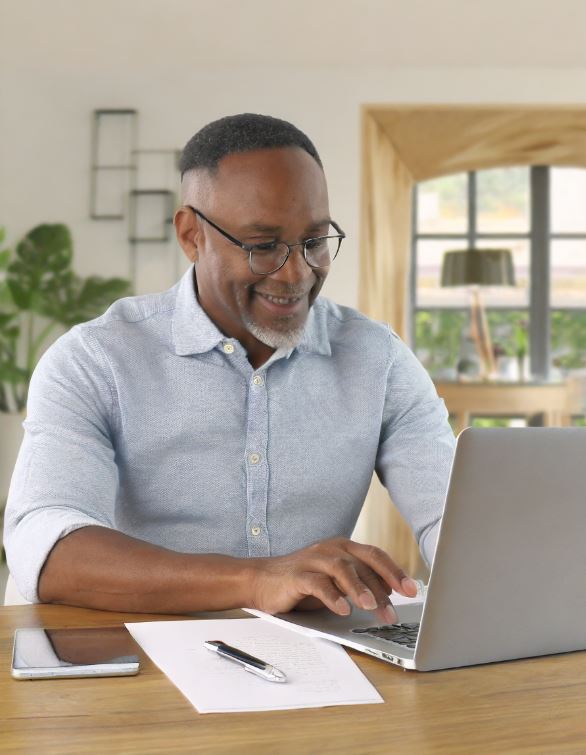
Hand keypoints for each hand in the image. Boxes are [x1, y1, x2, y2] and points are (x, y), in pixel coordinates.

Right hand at [249, 537, 418, 622]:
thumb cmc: (303, 583)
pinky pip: (317, 584)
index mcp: (343, 548)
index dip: (394, 572)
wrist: (261, 580)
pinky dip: (332, 597)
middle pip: (363, 562)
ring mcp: (313, 559)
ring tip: (371, 607)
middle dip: (382, 585)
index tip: (410, 590)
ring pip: (342, 569)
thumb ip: (358, 583)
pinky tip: (342, 610)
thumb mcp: (335, 582)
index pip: (375, 556)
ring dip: (359, 588)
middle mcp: (331, 549)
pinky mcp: (297, 575)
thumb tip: (388, 596)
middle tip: (394, 609)